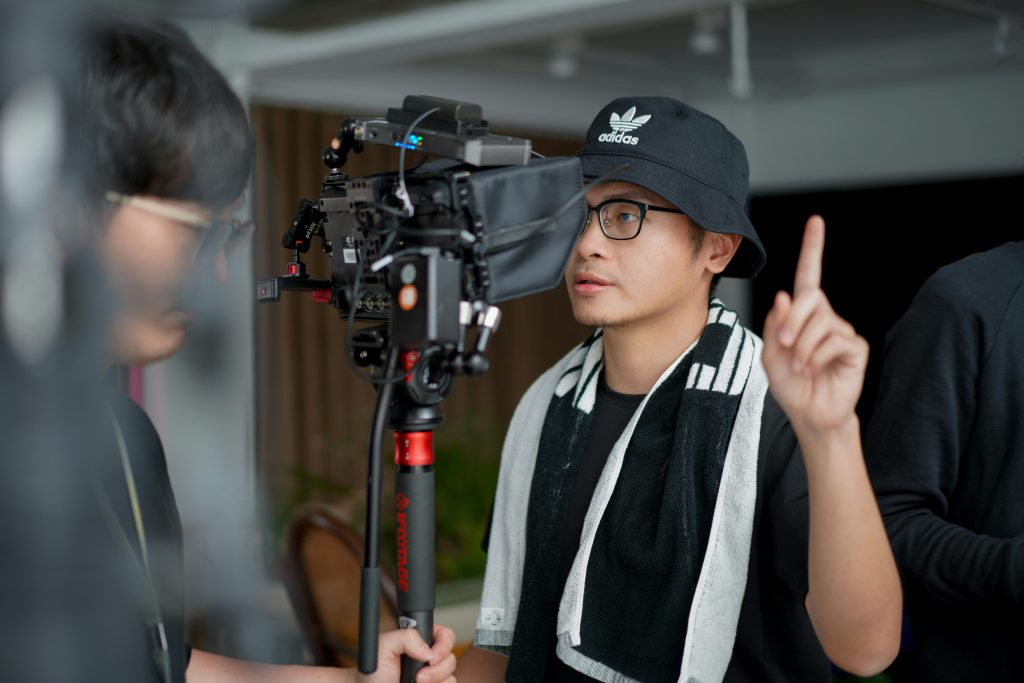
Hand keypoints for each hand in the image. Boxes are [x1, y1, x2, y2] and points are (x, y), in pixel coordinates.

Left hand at [357, 625, 456, 682]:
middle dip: (438, 669)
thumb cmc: (372, 671)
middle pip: (451, 657)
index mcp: (421, 641)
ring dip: (436, 681)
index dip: (443, 645)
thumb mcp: (383, 646)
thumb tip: (427, 650)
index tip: (430, 657)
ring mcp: (432, 676)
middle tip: (419, 676)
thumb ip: (405, 637)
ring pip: (451, 676)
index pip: (445, 635)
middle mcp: (429, 657)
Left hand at [762, 216, 866, 433]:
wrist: (809, 413)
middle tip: (784, 344)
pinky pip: (834, 340)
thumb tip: (784, 295)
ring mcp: (842, 331)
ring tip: (799, 366)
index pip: (810, 276)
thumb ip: (775, 324)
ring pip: (820, 321)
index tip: (816, 222)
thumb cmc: (790, 384)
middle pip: (810, 298)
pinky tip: (812, 370)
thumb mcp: (771, 353)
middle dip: (792, 320)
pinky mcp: (855, 348)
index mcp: (803, 315)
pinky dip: (816, 355)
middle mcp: (825, 317)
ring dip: (802, 345)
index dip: (813, 248)